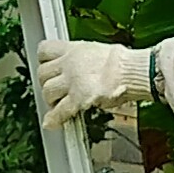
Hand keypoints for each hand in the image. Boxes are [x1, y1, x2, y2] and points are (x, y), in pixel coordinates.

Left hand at [36, 35, 153, 127]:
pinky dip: (54, 118)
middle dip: (45, 83)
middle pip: (43, 73)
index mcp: (74, 49)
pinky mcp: (78, 98)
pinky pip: (60, 111)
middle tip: (52, 90)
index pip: (45, 50)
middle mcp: (69, 63)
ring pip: (48, 91)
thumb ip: (85, 59)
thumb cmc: (123, 62)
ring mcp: (72, 81)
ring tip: (56, 105)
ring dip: (50, 100)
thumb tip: (85, 65)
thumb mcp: (99, 51)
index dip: (43, 61)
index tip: (45, 67)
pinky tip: (51, 123)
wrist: (130, 71)